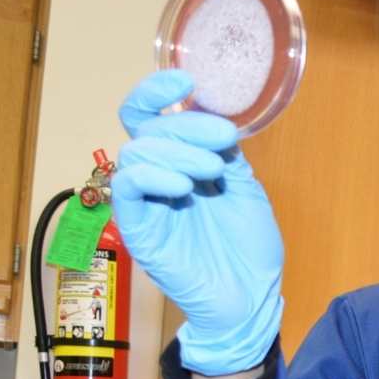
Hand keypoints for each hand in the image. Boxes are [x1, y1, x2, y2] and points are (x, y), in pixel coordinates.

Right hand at [112, 70, 283, 375]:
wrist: (251, 298)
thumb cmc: (250, 248)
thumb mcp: (245, 188)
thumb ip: (225, 153)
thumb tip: (213, 115)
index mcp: (180, 163)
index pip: (152, 116)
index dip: (158, 92)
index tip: (187, 80)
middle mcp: (158, 177)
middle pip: (146, 129)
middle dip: (185, 126)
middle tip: (221, 141)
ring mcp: (146, 202)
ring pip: (136, 153)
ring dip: (176, 152)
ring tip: (210, 173)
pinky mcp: (138, 227)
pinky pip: (128, 188)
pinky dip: (153, 177)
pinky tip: (184, 187)